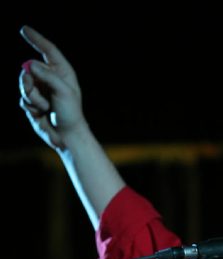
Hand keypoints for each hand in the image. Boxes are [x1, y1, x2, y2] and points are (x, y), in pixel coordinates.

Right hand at [19, 26, 85, 150]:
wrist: (66, 135)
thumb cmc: (70, 113)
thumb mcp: (63, 91)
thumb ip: (47, 76)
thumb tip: (29, 65)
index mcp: (61, 72)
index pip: (48, 50)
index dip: (36, 39)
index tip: (24, 29)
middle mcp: (49, 78)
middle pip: (28, 68)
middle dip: (29, 81)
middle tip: (36, 94)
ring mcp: (40, 90)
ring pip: (23, 83)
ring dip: (31, 96)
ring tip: (44, 108)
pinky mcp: (33, 102)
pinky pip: (22, 98)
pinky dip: (30, 106)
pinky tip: (40, 114)